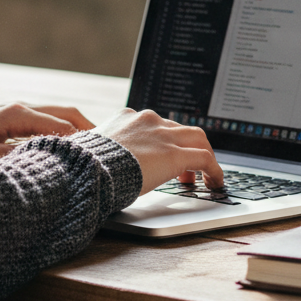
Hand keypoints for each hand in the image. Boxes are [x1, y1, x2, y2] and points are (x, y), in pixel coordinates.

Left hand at [0, 104, 93, 159]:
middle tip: (109, 148)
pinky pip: (49, 118)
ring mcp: (21, 109)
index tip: (97, 159)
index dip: (81, 142)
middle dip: (90, 129)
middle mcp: (23, 107)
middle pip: (68, 112)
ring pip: (61, 113)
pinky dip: (66, 128)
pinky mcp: (17, 115)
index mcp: (18, 114)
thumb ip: (15, 158)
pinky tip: (72, 144)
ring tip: (96, 147)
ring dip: (79, 127)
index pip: (62, 126)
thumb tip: (46, 162)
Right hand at [94, 109, 223, 193]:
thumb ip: (107, 151)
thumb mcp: (95, 151)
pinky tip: (215, 182)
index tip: (166, 156)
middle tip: (190, 169)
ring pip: (197, 138)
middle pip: (180, 128)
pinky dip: (214, 170)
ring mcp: (162, 135)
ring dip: (204, 156)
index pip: (157, 125)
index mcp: (128, 117)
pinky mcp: (174, 154)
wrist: (88, 168)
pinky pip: (204, 158)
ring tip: (207, 176)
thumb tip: (104, 164)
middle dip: (188, 146)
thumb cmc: (85, 165)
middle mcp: (148, 120)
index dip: (166, 141)